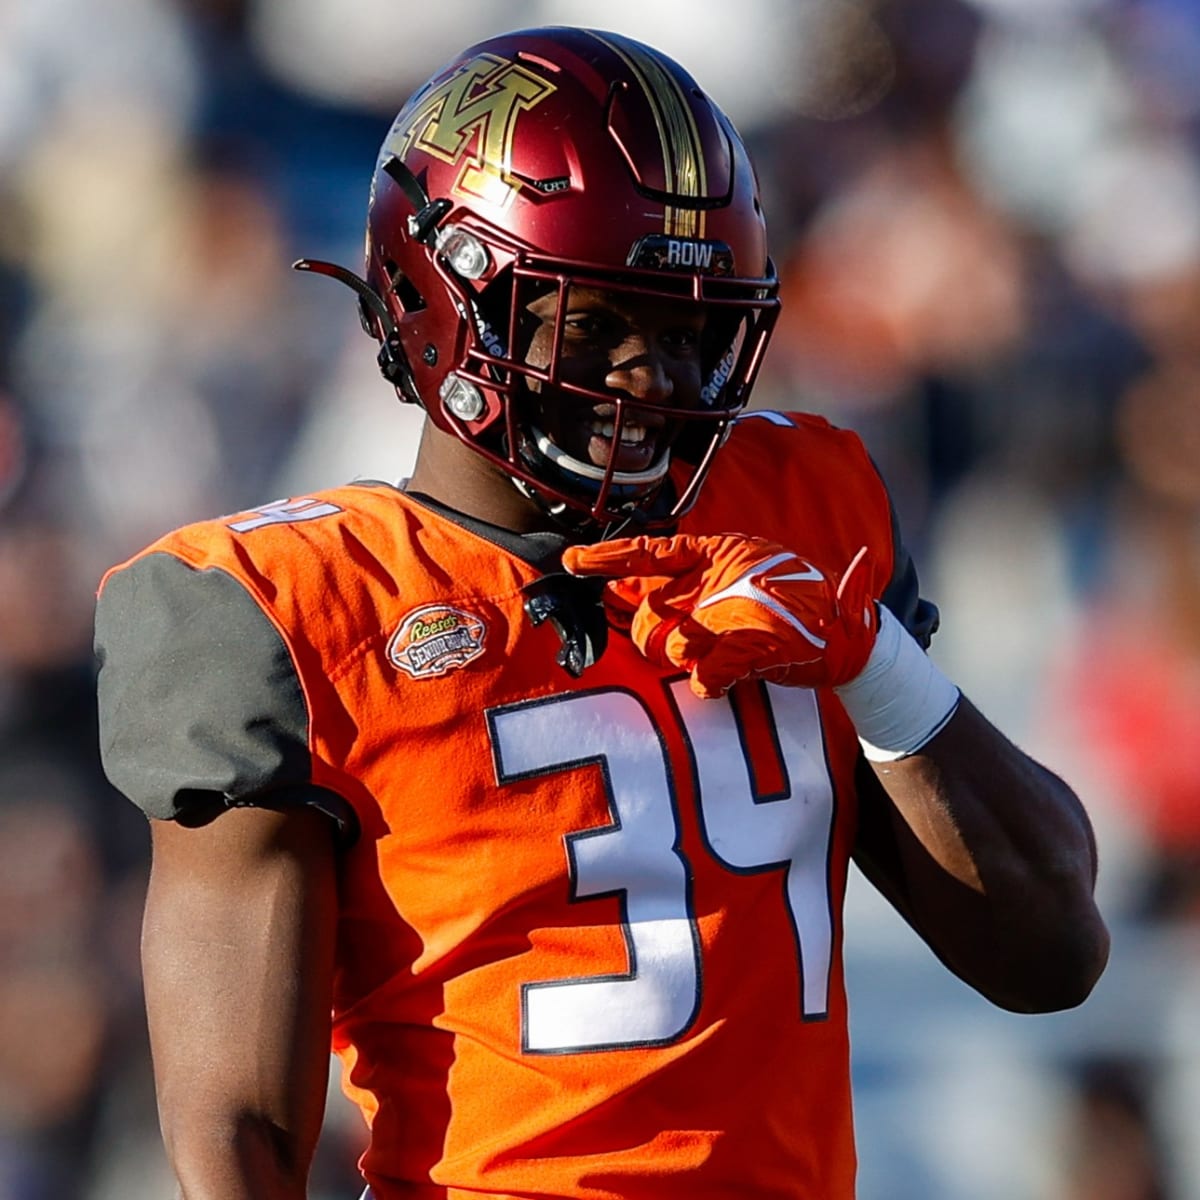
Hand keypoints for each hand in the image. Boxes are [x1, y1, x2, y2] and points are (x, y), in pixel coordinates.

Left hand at [562, 533, 877, 697]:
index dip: (609, 557)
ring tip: (708, 658)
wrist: (844, 632)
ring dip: (682, 660)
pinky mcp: (752, 649)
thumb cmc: (788, 603)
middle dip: (644, 633)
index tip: (572, 561)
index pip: (650, 552)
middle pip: (648, 609)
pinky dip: (708, 684)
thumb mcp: (741, 575)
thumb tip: (640, 593)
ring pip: (671, 645)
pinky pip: (704, 676)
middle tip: (661, 641)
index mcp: (716, 553)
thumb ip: (697, 581)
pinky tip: (721, 681)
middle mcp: (719, 578)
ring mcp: (735, 613)